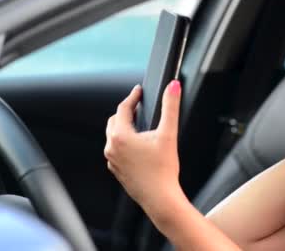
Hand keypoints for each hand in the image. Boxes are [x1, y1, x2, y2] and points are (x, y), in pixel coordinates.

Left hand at [104, 81, 183, 211]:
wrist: (160, 198)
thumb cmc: (163, 170)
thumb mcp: (168, 134)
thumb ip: (170, 107)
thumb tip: (173, 87)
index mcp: (121, 136)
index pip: (123, 108)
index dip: (133, 97)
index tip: (139, 91)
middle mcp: (112, 147)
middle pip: (115, 121)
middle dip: (126, 111)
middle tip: (138, 106)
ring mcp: (113, 160)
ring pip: (113, 136)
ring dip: (124, 127)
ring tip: (138, 124)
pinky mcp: (117, 170)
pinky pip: (116, 150)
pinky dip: (124, 143)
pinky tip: (138, 146)